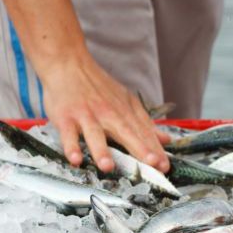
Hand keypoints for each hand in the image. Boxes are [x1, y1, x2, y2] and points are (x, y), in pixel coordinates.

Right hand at [41, 56, 170, 172]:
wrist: (70, 64)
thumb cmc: (99, 87)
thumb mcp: (126, 101)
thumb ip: (145, 123)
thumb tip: (166, 140)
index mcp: (125, 112)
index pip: (144, 133)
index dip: (156, 150)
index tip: (165, 166)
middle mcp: (109, 114)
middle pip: (127, 133)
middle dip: (141, 149)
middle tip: (153, 164)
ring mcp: (87, 116)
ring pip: (95, 135)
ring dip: (101, 151)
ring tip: (108, 167)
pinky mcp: (66, 118)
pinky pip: (68, 135)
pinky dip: (71, 147)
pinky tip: (76, 159)